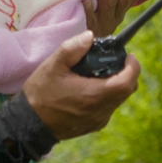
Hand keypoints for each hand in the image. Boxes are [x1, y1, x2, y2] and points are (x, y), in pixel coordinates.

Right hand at [22, 31, 139, 139]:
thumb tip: (90, 36)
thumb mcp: (52, 66)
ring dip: (117, 84)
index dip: (133, 67)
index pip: (127, 82)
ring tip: (100, 72)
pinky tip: (90, 88)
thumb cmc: (40, 94)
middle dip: (126, 73)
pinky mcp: (94, 125)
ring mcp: (98, 120)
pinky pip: (109, 107)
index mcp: (93, 94)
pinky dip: (108, 95)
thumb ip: (73, 48)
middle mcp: (100, 110)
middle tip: (115, 60)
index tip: (129, 55)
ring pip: (119, 99)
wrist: (28, 124)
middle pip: (127, 90)